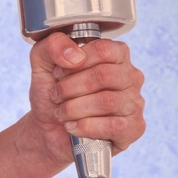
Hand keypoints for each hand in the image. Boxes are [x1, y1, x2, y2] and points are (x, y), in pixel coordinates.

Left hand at [22, 31, 146, 167]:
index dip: (73, 63)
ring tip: (61, 113)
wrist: (48, 131)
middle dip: (70, 88)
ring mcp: (134, 103)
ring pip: (106, 101)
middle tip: (56, 96)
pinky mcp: (133, 128)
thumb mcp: (43, 64)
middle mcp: (130, 77)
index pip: (103, 49)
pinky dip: (85, 127)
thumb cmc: (52, 95)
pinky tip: (72, 126)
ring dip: (74, 109)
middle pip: (103, 75)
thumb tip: (75, 55)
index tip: (57, 74)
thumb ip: (52, 46)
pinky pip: (113, 126)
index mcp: (116, 55)